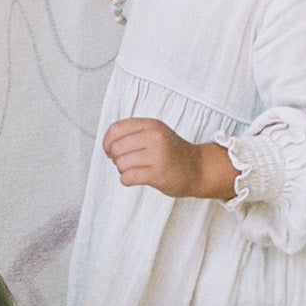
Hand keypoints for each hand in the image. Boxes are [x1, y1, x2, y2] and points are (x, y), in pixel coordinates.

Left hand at [102, 118, 237, 199]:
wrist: (198, 168)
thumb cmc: (173, 153)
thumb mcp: (156, 133)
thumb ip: (134, 133)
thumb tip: (108, 143)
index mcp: (151, 125)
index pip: (116, 129)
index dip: (107, 142)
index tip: (109, 150)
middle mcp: (154, 137)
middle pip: (116, 147)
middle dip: (115, 158)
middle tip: (125, 162)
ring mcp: (157, 155)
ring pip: (121, 163)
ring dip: (123, 170)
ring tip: (135, 170)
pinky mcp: (158, 174)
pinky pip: (128, 177)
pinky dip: (126, 180)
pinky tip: (135, 178)